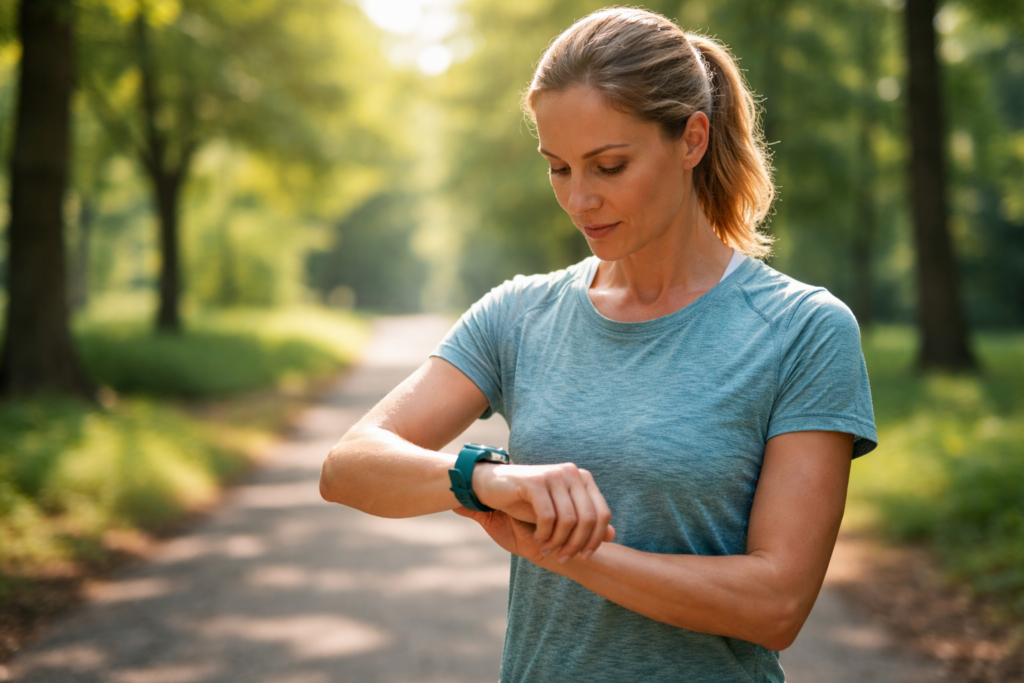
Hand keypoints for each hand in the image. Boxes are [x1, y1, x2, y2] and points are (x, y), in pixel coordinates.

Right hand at [469, 462, 614, 561]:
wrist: (492, 485)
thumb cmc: (528, 501)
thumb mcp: (559, 514)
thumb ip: (584, 522)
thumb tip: (612, 535)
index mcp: (583, 478)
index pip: (602, 514)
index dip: (595, 540)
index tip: (583, 556)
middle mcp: (572, 473)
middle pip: (588, 519)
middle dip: (577, 545)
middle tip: (563, 557)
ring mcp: (554, 475)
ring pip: (569, 520)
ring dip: (558, 542)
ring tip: (548, 549)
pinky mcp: (535, 481)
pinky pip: (548, 517)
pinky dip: (545, 534)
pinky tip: (538, 539)